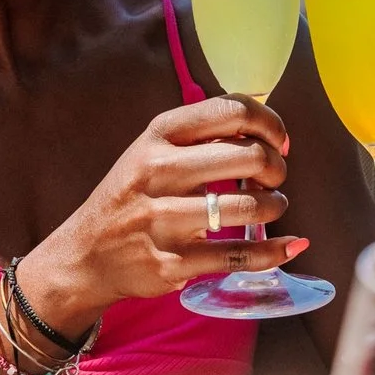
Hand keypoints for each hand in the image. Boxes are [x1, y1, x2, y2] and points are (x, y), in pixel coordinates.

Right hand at [21, 95, 306, 332]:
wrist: (85, 255)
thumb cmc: (131, 197)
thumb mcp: (151, 151)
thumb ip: (200, 136)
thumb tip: (266, 129)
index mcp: (158, 135)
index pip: (232, 111)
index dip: (270, 124)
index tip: (279, 142)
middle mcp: (158, 171)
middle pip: (250, 156)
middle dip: (277, 168)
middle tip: (274, 179)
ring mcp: (162, 220)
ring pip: (248, 207)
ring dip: (275, 206)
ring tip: (273, 208)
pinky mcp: (170, 263)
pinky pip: (238, 256)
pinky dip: (273, 251)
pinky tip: (289, 245)